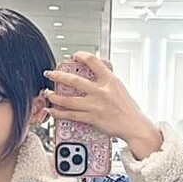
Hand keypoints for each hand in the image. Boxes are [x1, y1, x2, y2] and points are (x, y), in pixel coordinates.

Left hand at [43, 53, 162, 157]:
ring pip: (68, 100)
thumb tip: (98, 70)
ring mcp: (95, 105)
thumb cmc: (128, 108)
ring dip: (54, 96)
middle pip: (74, 81)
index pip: (93, 61)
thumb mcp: (120, 87)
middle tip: (50, 73)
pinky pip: (71, 115)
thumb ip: (107, 79)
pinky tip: (53, 111)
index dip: (81, 56)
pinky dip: (59, 113)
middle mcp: (101, 91)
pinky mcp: (91, 118)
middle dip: (58, 76)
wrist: (134, 125)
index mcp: (110, 80)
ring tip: (48, 93)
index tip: (74, 56)